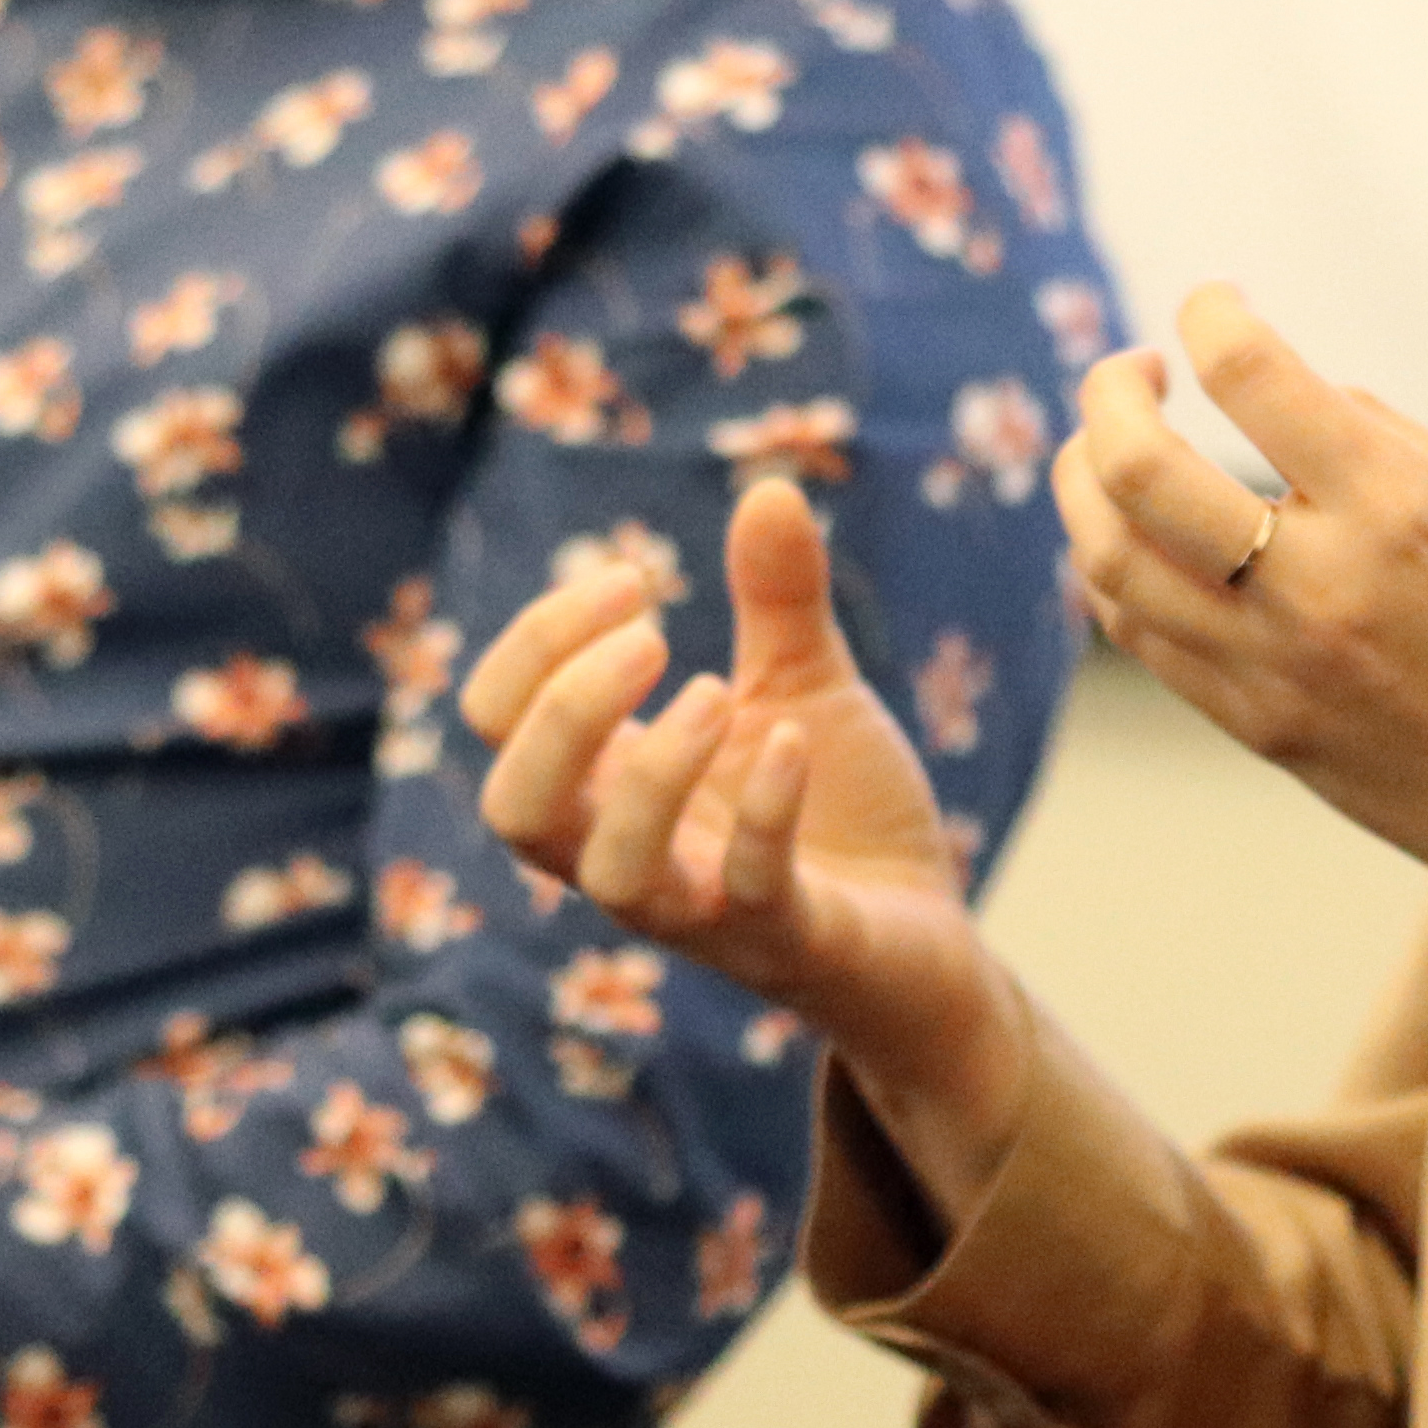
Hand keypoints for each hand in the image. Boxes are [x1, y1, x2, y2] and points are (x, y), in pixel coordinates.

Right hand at [463, 475, 1036, 1158]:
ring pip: (607, 872)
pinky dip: (762, 811)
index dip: (538, 641)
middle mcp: (632, 856)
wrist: (929, 940)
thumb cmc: (842, 820)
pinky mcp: (788, 941)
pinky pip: (746, 892)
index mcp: (609, 788)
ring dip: (651, 768)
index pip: (498, 722)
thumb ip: (777, 600)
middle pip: (515, 809)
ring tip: (721, 690)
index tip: (635, 579)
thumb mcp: (806, 689)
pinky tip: (792, 742)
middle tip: (654, 635)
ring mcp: (704, 912)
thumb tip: (767, 486)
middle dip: (561, 707)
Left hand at [1067, 284, 1427, 970]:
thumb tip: (1285, 388)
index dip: (1212, 314)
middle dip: (1111, 391)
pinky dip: (1114, 562)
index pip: (1252, 376)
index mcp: (1400, 511)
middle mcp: (1320, 585)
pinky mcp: (1254, 727)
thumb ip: (1388, 438)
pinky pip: (1139, 631)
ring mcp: (1273, 667)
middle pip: (1138, 468)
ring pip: (1108, 557)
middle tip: (1135, 367)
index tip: (1213, 302)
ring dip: (1084, 478)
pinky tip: (1141, 531)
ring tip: (1110, 443)